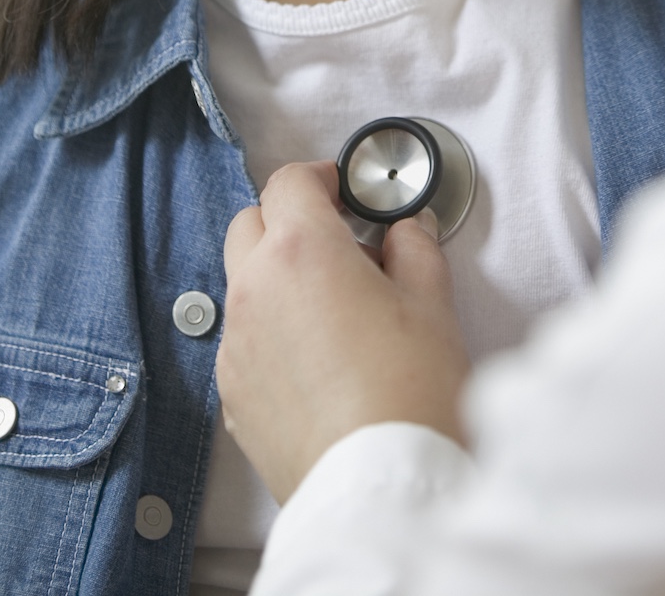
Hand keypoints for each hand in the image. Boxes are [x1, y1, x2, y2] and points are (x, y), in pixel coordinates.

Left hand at [217, 161, 470, 504]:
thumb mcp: (431, 302)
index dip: (320, 177)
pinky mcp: (233, 395)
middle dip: (288, 219)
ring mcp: (237, 345)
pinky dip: (270, 329)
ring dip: (276, 275)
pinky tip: (318, 355)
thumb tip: (407, 231)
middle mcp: (254, 290)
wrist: (381, 486)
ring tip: (332, 302)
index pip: (289, 181)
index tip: (344, 190)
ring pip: (242, 282)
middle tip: (337, 237)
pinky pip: (243, 339)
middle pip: (250, 223)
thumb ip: (415, 248)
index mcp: (300, 252)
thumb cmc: (410, 395)